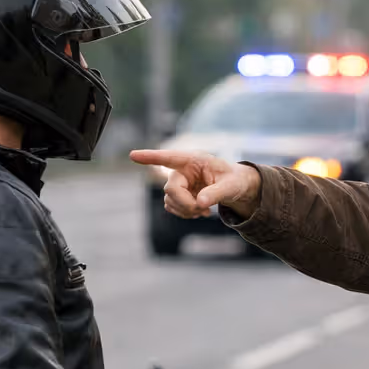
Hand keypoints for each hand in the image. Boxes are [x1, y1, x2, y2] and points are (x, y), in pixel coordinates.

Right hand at [129, 149, 261, 219]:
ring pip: (169, 200)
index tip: (133, 155)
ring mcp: (179, 182)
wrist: (235, 188)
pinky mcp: (178, 194)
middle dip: (185, 204)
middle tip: (204, 210)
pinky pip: (172, 207)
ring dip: (185, 210)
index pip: (169, 157)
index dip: (150, 157)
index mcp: (194, 160)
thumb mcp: (231, 186)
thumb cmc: (234, 181)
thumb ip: (216, 193)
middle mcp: (182, 169)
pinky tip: (200, 212)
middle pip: (171, 189)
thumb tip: (200, 203)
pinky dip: (184, 213)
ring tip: (204, 211)